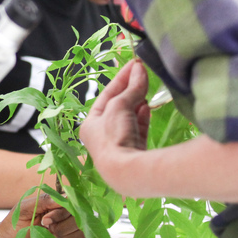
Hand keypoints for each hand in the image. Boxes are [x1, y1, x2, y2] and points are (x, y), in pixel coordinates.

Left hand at [0, 192, 87, 237]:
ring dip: (65, 237)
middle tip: (44, 228)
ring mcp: (65, 235)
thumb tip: (64, 197)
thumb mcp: (23, 209)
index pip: (71, 204)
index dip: (62, 213)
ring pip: (81, 233)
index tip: (45, 219)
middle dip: (62, 226)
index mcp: (53, 207)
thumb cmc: (12, 226)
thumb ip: (43, 201)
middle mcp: (62, 220)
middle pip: (78, 220)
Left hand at [79, 59, 149, 187]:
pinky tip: (148, 106)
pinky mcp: (135, 152)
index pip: (106, 95)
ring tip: (146, 87)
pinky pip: (138, 130)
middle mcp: (101, 136)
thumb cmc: (113, 135)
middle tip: (142, 73)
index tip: (134, 65)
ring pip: (129, 118)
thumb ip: (131, 88)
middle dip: (130, 90)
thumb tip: (139, 69)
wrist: (127, 172)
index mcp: (90, 124)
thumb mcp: (120, 106)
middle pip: (118, 107)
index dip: (121, 78)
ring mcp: (118, 145)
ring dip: (137, 102)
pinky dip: (143, 117)